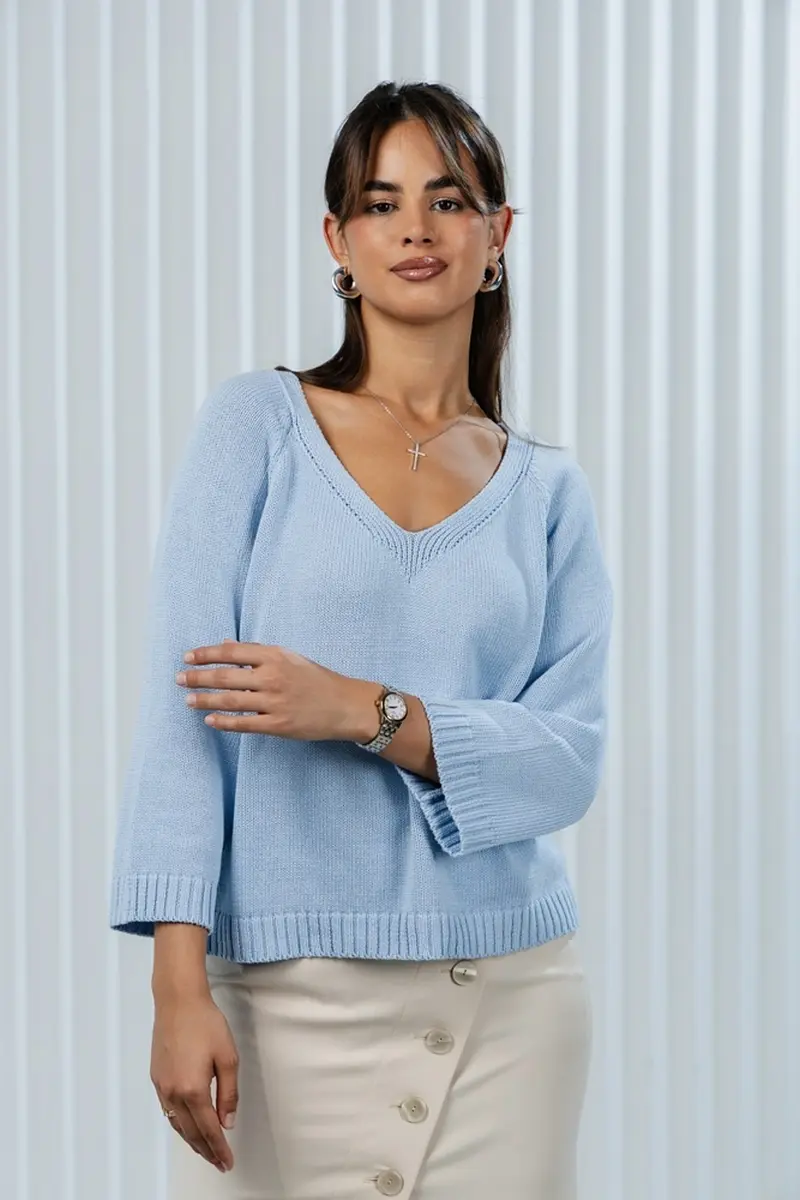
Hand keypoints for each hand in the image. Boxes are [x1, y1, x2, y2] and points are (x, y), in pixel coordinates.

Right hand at [151, 992, 238, 1174]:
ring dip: (192, 1141)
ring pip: (177, 1125)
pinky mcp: (156, 1078)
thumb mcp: (228, 1056)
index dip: (219, 1148)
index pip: (208, 1129)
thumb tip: (227, 1122)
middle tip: (219, 1163)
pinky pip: (168, 1112)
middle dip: (206, 1151)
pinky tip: (187, 1127)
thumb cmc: (204, 1023)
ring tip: (205, 1151)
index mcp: (193, 1089)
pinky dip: (180, 1125)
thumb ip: (229, 1093)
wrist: (178, 1001)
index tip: (227, 1162)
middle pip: (191, 1133)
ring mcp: (162, 1086)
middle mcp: (173, 1093)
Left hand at [175, 639, 380, 741]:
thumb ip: (257, 653)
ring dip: (205, 699)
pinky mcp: (277, 725)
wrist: (344, 705)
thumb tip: (225, 644)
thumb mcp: (289, 658)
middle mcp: (272, 677)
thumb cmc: (316, 679)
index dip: (206, 654)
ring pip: (230, 700)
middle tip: (180, 678)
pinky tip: (209, 719)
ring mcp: (274, 702)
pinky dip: (223, 721)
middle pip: (225, 676)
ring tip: (188, 700)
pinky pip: (243, 724)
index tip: (188, 657)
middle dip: (198, 677)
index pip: (231, 652)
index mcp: (275, 656)